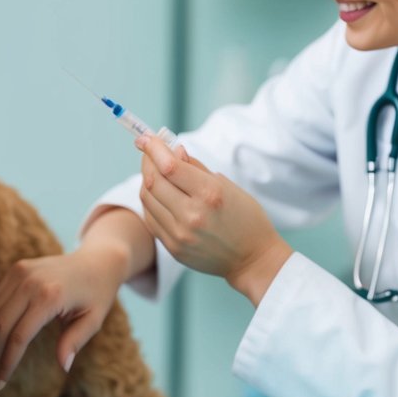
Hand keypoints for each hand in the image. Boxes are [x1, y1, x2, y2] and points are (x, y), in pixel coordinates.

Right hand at [0, 241, 128, 387]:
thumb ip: (74, 342)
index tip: (1, 383)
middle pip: (0, 324)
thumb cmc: (97, 295)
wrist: (97, 262)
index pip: (19, 336)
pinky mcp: (16, 269)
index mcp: (50, 296)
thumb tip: (63, 366)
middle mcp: (30, 282)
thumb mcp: (93, 321)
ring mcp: (20, 272)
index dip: (7, 362)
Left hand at [135, 135, 291, 303]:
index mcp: (210, 194)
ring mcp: (180, 234)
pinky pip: (150, 217)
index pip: (169, 166)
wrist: (252, 259)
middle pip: (153, 181)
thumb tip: (172, 150)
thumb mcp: (227, 185)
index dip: (153, 148)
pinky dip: (150, 200)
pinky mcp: (173, 247)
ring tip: (154, 170)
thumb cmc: (245, 217)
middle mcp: (192, 215)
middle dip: (147, 161)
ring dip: (146, 179)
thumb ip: (196, 167)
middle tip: (147, 150)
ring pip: (147, 199)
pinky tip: (158, 192)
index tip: (145, 137)